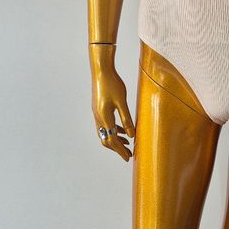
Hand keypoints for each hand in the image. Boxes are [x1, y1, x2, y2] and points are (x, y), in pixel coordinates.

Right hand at [89, 45, 135, 160]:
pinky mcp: (98, 108)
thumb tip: (131, 135)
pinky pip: (105, 125)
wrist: (101, 70)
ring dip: (115, 139)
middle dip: (117, 148)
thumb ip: (126, 119)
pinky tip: (122, 129)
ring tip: (128, 143)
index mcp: (104, 117)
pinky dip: (113, 130)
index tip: (128, 157)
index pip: (112, 140)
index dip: (120, 150)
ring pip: (105, 133)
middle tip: (129, 153)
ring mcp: (97, 113)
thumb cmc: (113, 84)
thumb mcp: (122, 102)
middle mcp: (98, 117)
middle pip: (106, 139)